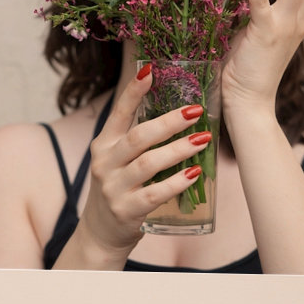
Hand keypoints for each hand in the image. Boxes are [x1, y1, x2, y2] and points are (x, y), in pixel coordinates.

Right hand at [75, 64, 211, 261]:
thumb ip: (139, 138)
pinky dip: (176, 182)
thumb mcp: (118, 159)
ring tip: (203, 140)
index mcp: (104, 143)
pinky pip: (154, 194)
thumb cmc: (119, 187)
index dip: (133, 91)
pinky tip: (194, 173)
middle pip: (139, 136)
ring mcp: (113, 188)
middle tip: (196, 111)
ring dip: (178, 150)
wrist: (100, 233)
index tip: (150, 70)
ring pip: (148, 163)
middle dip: (169, 122)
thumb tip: (178, 111)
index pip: (119, 112)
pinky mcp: (125, 210)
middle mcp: (105, 162)